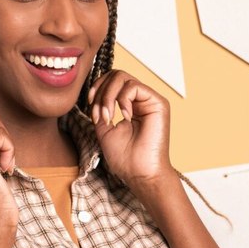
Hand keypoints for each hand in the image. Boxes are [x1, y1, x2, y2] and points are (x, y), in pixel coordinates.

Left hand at [88, 70, 174, 189]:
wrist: (139, 173)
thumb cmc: (124, 156)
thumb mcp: (103, 127)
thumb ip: (100, 108)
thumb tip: (94, 93)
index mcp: (129, 104)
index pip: (110, 81)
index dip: (96, 88)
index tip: (90, 106)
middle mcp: (140, 99)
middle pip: (115, 75)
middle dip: (100, 91)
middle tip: (99, 114)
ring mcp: (149, 99)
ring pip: (121, 77)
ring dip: (108, 97)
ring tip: (108, 117)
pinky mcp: (158, 102)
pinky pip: (133, 86)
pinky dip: (122, 100)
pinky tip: (125, 117)